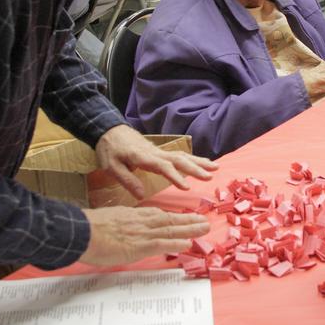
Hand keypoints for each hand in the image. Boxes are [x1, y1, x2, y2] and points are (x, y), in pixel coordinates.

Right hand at [80, 206, 209, 264]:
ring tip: (204, 228)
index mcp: (134, 215)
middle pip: (170, 220)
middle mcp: (142, 221)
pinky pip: (162, 244)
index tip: (186, 219)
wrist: (81, 231)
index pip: (159, 216)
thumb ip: (123, 222)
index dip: (174, 219)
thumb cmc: (90, 226)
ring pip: (171, 230)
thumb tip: (127, 227)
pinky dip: (175, 243)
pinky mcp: (139, 246)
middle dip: (189, 221)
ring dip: (189, 229)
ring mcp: (142, 233)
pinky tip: (187, 244)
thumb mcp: (111, 218)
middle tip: (205, 221)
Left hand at [94, 124, 217, 199]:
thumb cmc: (109, 150)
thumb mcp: (111, 167)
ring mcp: (159, 151)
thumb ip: (127, 180)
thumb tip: (141, 195)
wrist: (109, 129)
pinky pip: (179, 155)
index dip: (175, 176)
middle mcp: (155, 153)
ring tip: (215, 168)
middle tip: (210, 176)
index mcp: (143, 157)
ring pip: (182, 156)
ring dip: (199, 162)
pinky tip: (202, 163)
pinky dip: (192, 158)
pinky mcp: (159, 151)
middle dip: (195, 168)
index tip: (186, 187)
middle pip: (178, 159)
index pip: (163, 167)